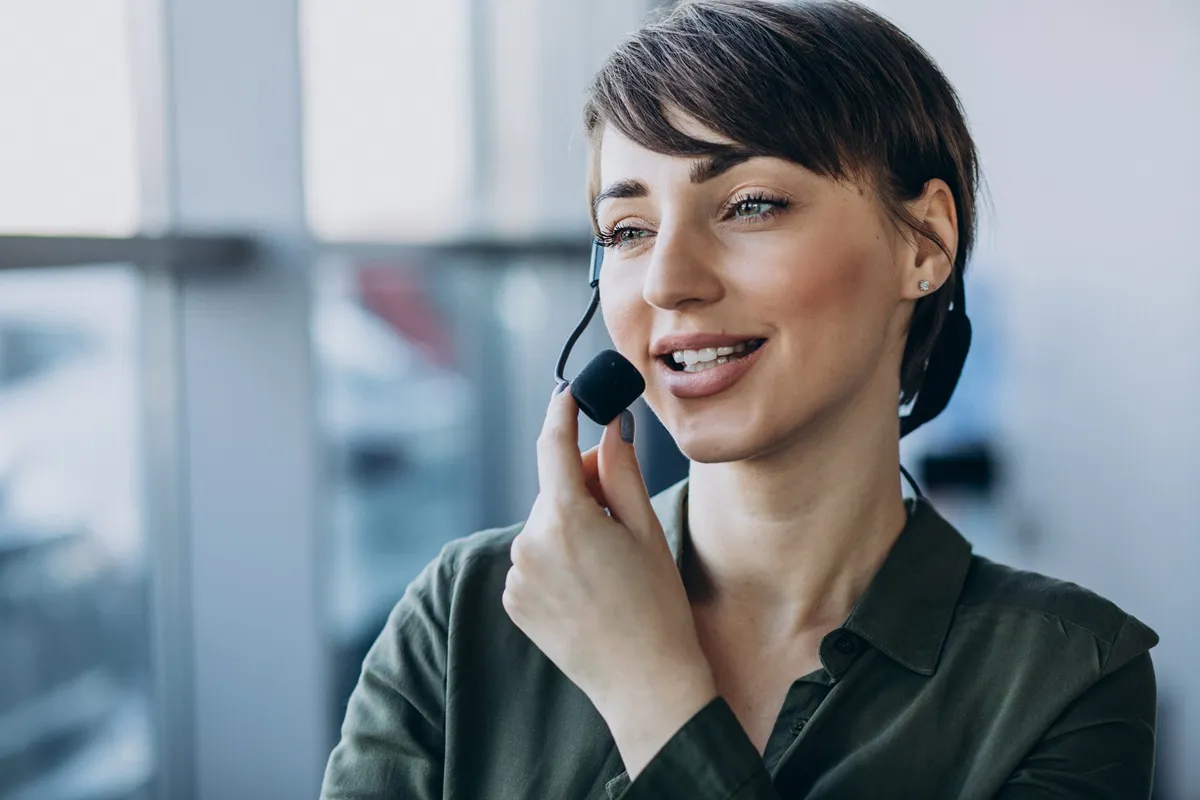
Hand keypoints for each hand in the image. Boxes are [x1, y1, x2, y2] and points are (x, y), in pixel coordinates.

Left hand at [502, 386, 716, 774]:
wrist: (645, 685)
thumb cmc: (656, 605)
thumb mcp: (646, 529)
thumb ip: (621, 471)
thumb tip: (609, 425)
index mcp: (565, 518)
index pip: (552, 445)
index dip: (562, 411)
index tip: (568, 392)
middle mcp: (529, 542)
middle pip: (554, 488)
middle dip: (583, 486)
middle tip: (622, 512)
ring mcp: (516, 575)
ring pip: (544, 525)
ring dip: (571, 526)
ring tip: (610, 565)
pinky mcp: (513, 600)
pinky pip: (534, 559)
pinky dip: (557, 559)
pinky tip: (588, 587)